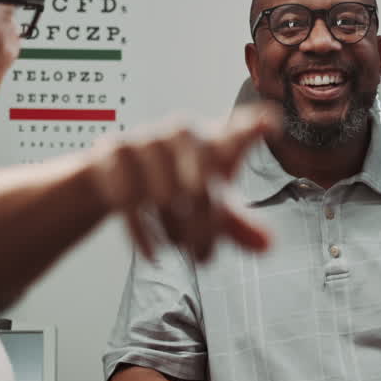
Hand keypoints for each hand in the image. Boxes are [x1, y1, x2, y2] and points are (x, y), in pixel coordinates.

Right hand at [88, 104, 279, 261]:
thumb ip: (239, 225)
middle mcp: (182, 133)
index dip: (254, 125)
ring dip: (175, 230)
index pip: (240, 127)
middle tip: (204, 256)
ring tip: (178, 248)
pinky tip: (154, 255)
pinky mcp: (114, 153)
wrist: (112, 174)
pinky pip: (129, 200)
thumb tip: (267, 245)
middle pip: (201, 184)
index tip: (267, 125)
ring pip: (165, 194)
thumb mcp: (209, 206)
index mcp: (214, 140)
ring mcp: (147, 140)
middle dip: (204, 227)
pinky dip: (144, 234)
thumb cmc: (173, 182)